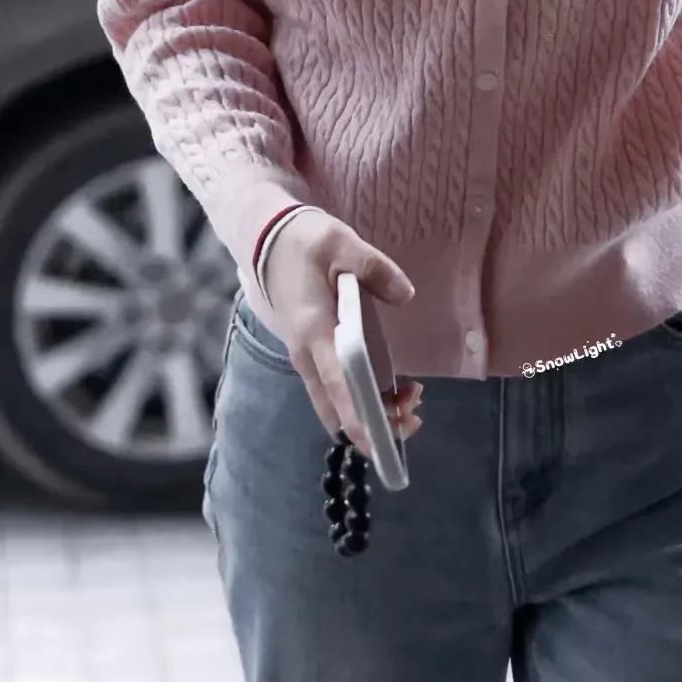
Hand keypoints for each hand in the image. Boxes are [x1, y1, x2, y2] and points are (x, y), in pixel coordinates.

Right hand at [262, 209, 423, 456]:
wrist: (265, 239)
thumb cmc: (303, 242)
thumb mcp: (339, 241)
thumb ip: (374, 267)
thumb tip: (406, 294)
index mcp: (314, 330)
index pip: (338, 385)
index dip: (361, 417)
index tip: (385, 442)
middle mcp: (307, 354)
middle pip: (337, 409)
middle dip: (375, 424)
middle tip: (415, 414)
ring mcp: (307, 358)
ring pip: (336, 404)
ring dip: (372, 413)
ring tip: (412, 398)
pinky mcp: (312, 354)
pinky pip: (335, 391)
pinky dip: (362, 399)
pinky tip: (392, 387)